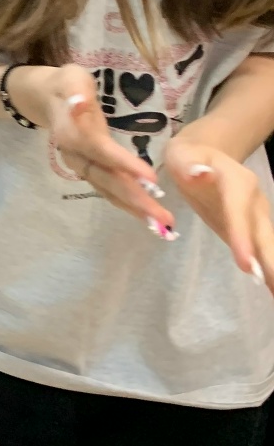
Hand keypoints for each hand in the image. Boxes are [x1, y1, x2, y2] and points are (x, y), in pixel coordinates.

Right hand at [8, 63, 174, 234]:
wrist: (47, 99)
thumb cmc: (66, 85)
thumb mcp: (70, 79)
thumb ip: (75, 91)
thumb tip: (79, 104)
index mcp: (73, 133)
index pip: (101, 151)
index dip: (124, 165)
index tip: (151, 179)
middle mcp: (76, 156)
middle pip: (107, 180)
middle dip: (136, 199)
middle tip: (164, 219)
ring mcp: (83, 167)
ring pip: (109, 191)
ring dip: (135, 209)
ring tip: (162, 227)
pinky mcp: (91, 172)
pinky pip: (110, 191)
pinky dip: (130, 206)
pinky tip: (150, 218)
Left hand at [163, 138, 273, 290]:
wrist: (204, 154)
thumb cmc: (188, 157)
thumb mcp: (181, 155)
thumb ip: (188, 165)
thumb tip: (199, 175)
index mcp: (237, 182)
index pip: (239, 210)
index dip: (242, 236)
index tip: (245, 265)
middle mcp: (254, 201)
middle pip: (264, 233)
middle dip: (271, 262)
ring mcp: (257, 216)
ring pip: (268, 245)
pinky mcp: (252, 230)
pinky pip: (262, 251)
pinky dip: (269, 272)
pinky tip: (272, 290)